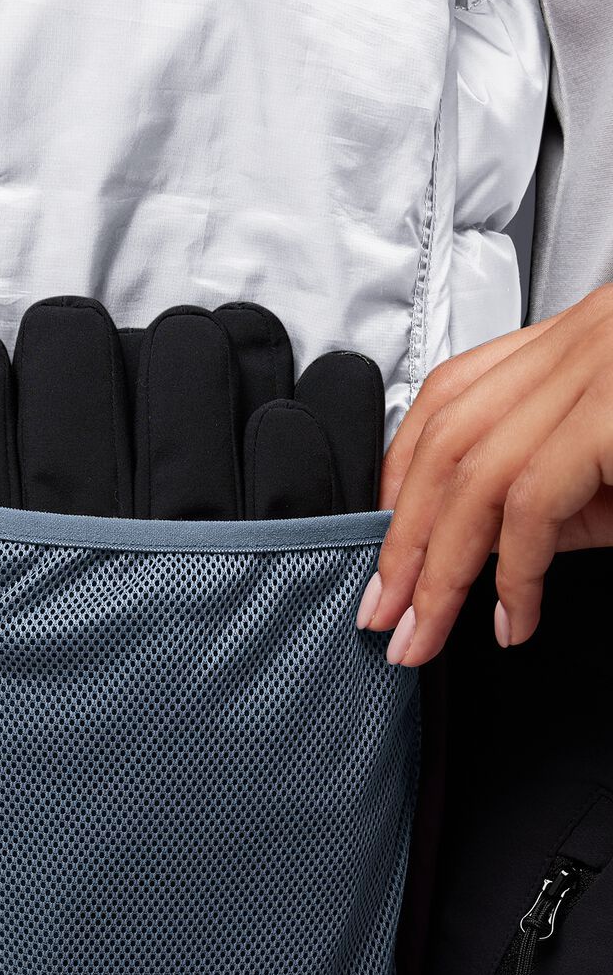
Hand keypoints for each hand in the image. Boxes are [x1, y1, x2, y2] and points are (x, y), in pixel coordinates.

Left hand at [355, 285, 612, 664]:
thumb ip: (558, 496)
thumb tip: (492, 555)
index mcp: (572, 340)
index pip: (445, 402)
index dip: (398, 480)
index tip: (383, 551)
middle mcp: (580, 340)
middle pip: (446, 444)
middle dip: (402, 541)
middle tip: (383, 617)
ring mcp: (602, 366)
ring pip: (474, 474)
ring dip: (438, 569)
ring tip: (424, 634)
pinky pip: (535, 499)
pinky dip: (514, 573)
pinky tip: (512, 620)